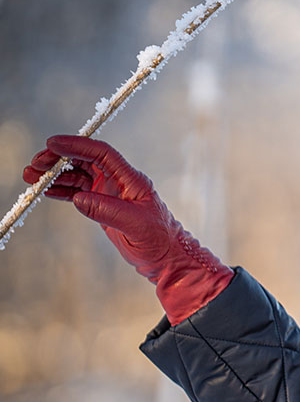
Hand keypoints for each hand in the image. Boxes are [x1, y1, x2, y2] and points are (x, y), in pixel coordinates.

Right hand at [24, 135, 232, 324]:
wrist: (166, 257)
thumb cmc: (158, 240)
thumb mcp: (134, 225)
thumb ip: (106, 210)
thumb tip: (79, 198)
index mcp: (131, 179)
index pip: (102, 153)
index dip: (77, 145)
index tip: (52, 144)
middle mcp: (120, 181)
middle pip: (85, 160)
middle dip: (58, 159)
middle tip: (35, 164)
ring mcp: (110, 192)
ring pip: (78, 174)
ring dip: (55, 174)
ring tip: (31, 177)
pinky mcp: (103, 205)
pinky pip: (77, 191)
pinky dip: (60, 189)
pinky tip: (46, 190)